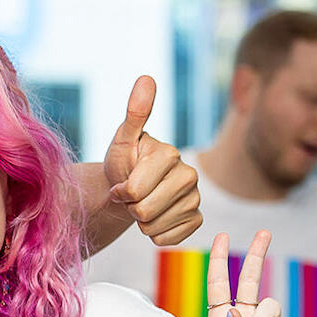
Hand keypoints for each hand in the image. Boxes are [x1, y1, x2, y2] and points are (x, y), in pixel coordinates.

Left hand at [104, 76, 201, 245]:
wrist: (128, 188)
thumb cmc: (123, 163)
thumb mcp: (122, 140)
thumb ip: (134, 113)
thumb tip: (146, 77)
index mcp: (170, 154)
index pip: (134, 190)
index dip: (120, 191)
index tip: (121, 182)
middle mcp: (189, 174)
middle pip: (144, 211)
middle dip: (130, 207)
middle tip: (131, 195)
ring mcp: (195, 198)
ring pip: (154, 227)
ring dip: (140, 221)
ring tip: (142, 204)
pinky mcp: (196, 219)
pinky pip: (168, 239)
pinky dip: (154, 235)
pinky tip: (154, 219)